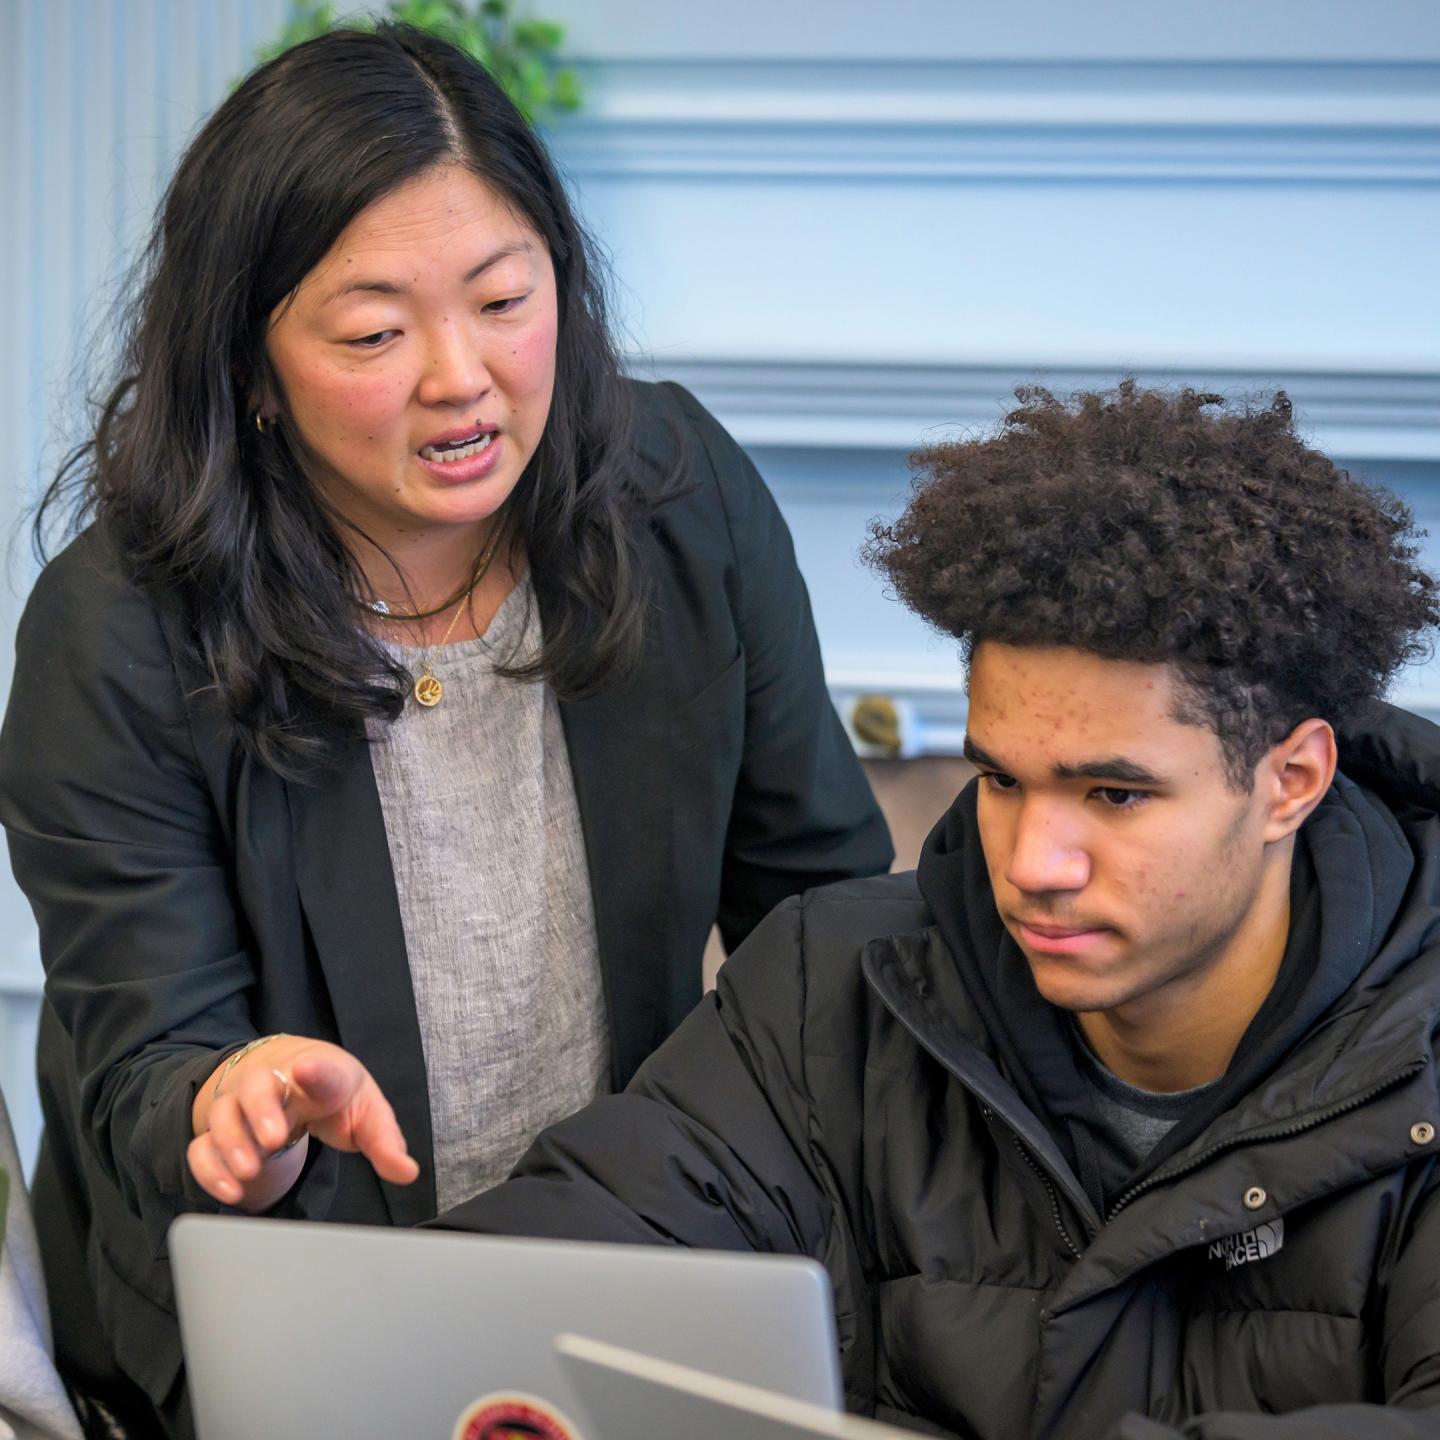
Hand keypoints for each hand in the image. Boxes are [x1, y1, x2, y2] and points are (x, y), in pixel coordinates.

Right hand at [188, 1036, 419, 1209]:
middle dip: (261, 1110)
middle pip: (257, 1085)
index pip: (320, 1068)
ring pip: (223, 1115)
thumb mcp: (364, 1109)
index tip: (307, 1069)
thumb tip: (408, 1173)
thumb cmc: (331, 1091)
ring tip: (250, 1170)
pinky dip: (210, 1170)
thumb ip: (384, 1141)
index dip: (315, 1070)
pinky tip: (230, 1191)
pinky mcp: (218, 1133)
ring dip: (232, 1142)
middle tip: (273, 1137)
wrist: (291, 1071)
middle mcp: (273, 1083)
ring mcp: (240, 1105)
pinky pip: (201, 1148)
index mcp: (319, 1073)